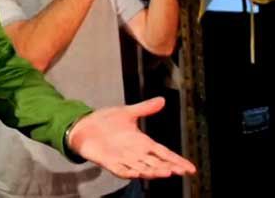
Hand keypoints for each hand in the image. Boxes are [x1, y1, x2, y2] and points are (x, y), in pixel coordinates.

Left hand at [68, 97, 196, 178]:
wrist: (84, 125)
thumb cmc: (106, 121)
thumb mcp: (128, 112)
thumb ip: (145, 109)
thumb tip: (162, 100)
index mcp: (142, 142)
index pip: (164, 153)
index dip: (177, 160)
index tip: (190, 169)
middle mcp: (135, 153)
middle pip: (156, 163)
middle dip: (168, 167)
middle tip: (180, 171)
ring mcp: (122, 158)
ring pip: (142, 168)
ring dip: (153, 172)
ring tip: (166, 173)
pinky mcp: (108, 161)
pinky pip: (120, 170)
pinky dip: (128, 172)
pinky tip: (137, 174)